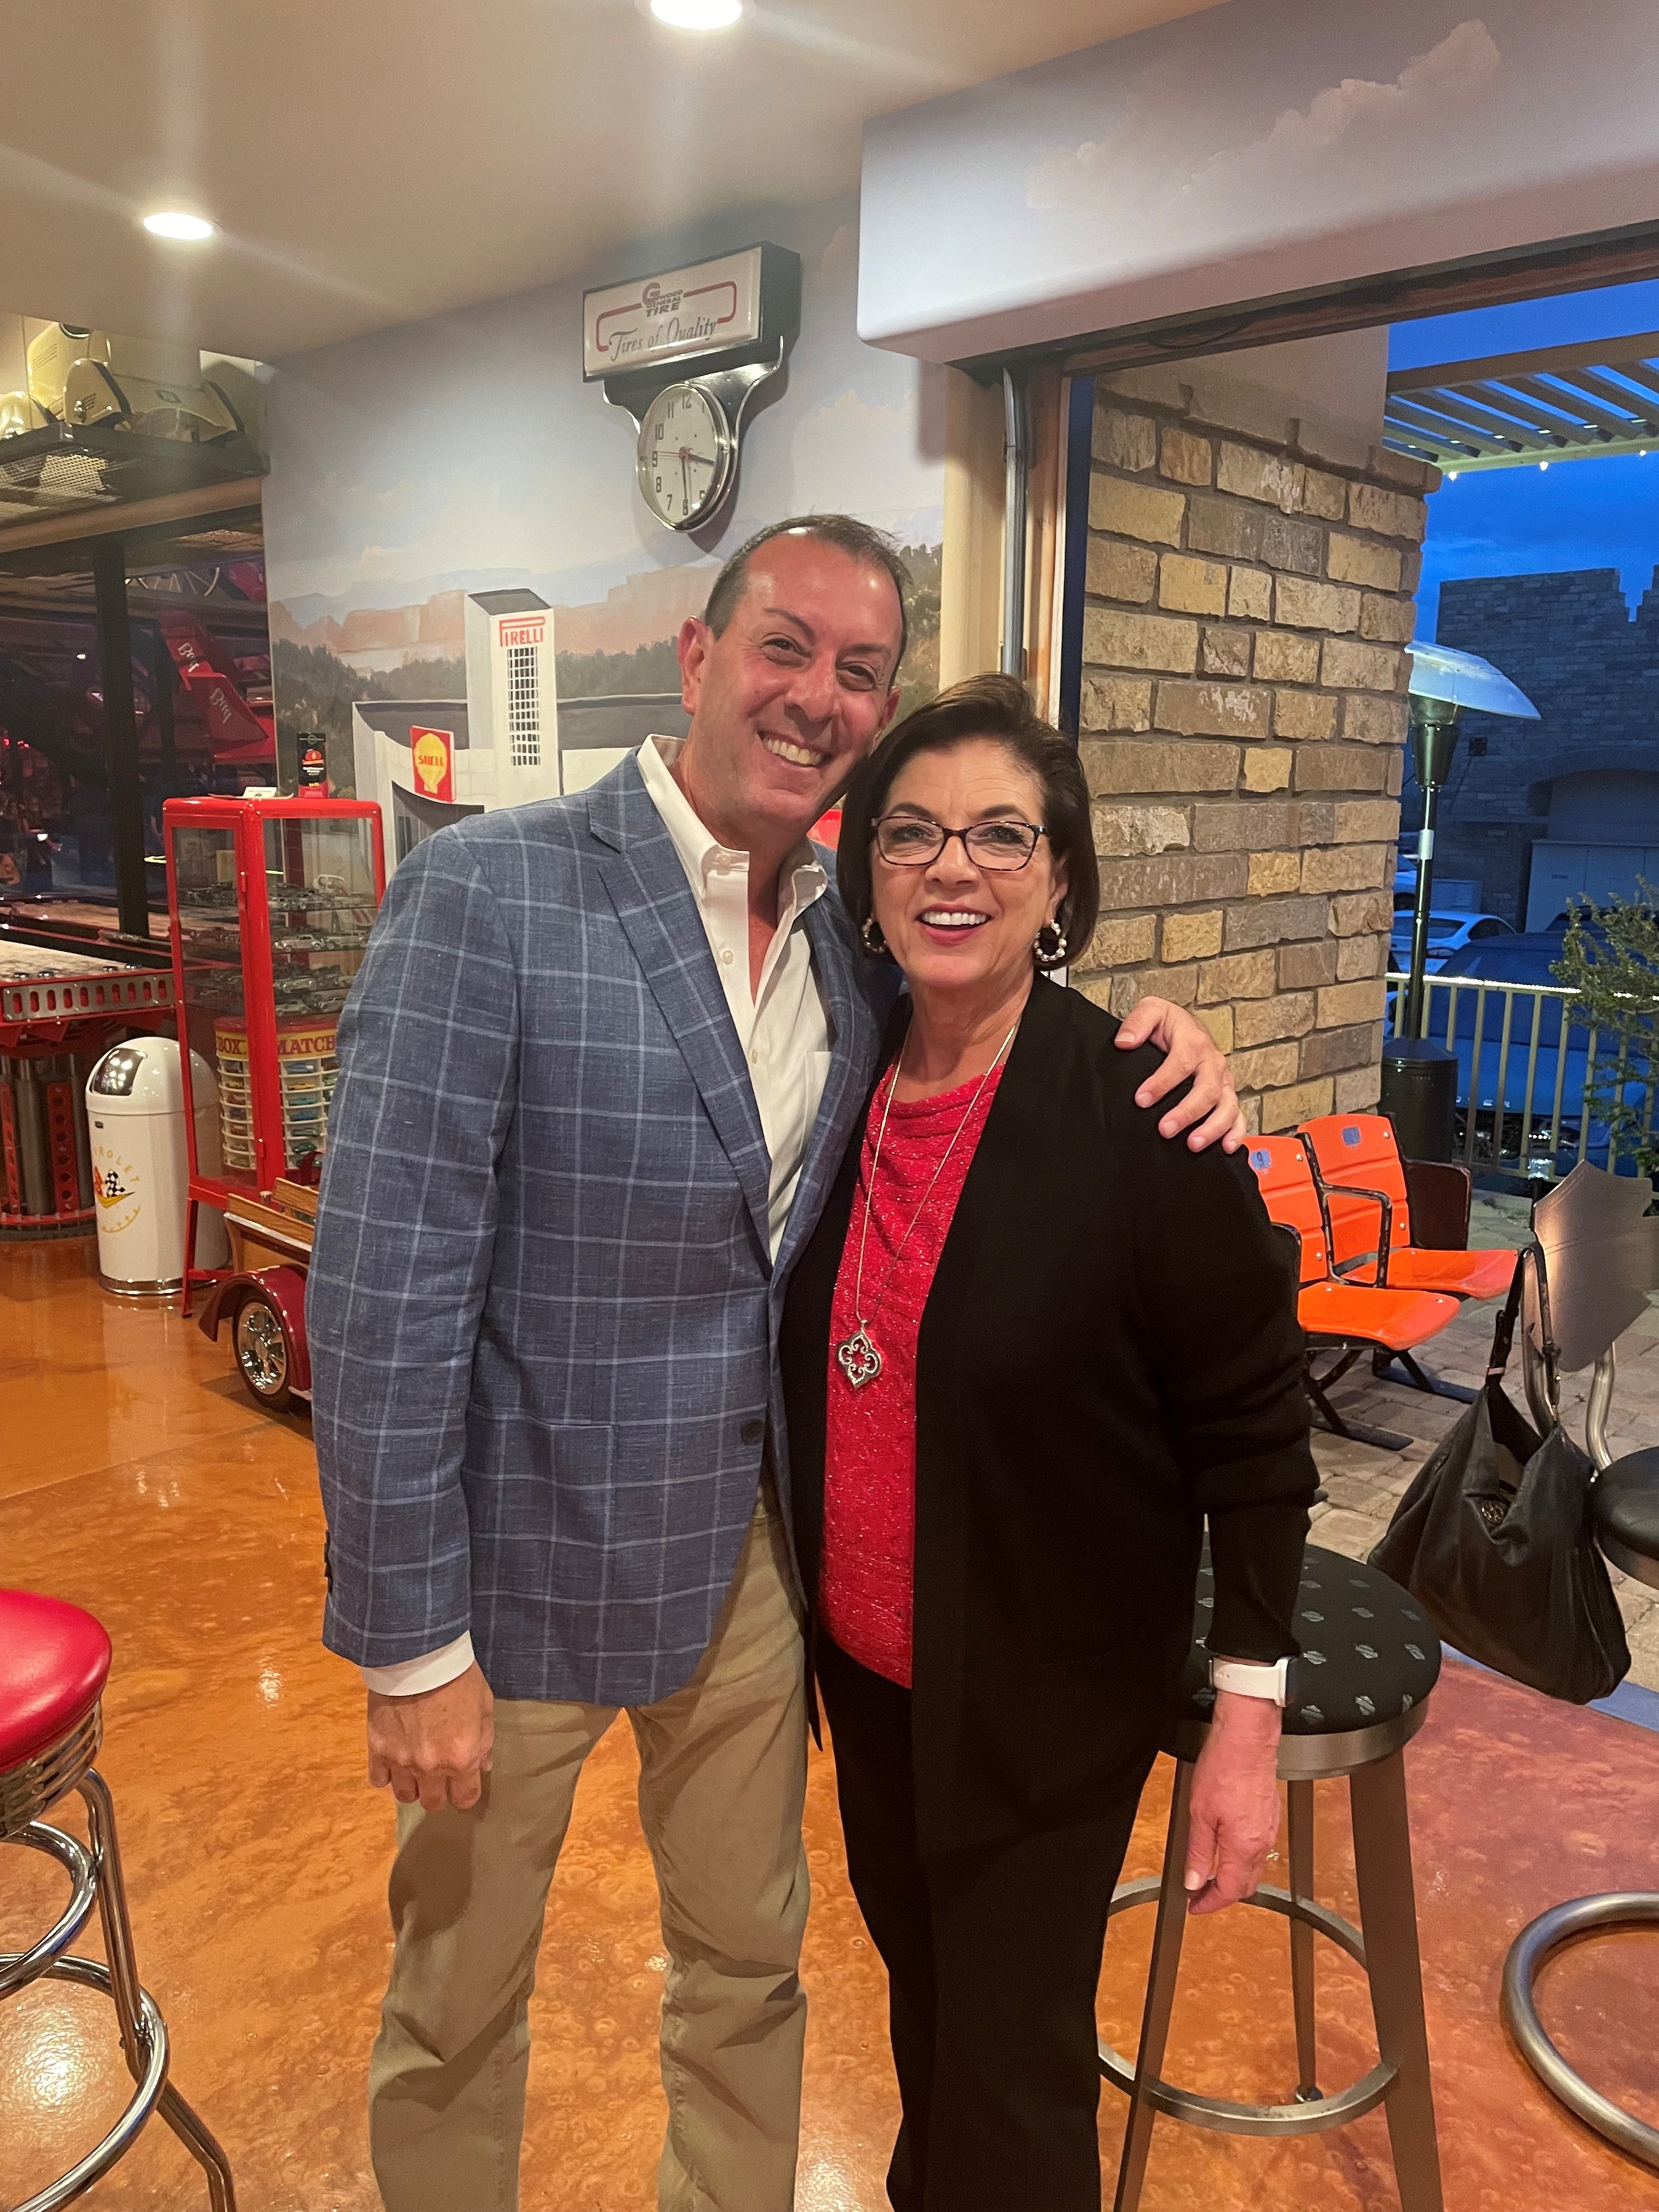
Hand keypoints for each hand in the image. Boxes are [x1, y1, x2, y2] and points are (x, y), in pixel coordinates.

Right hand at [367, 1661, 494, 1812]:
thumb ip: (484, 1742)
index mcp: (461, 1759)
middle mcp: (431, 1768)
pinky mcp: (377, 1749)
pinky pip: (378, 1779)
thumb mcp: (484, 1706)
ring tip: (415, 1768)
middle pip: (433, 1803)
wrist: (419, 1655)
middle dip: (439, 1793)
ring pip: (405, 1796)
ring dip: (412, 1786)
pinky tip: (393, 1759)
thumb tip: (482, 1766)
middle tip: (439, 1775)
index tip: (463, 1784)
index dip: (465, 1793)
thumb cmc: (458, 1677)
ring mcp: (401, 1761)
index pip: (465, 1799)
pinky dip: (386, 1774)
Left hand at [1116, 996, 1245, 1153]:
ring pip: (1227, 1106)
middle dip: (1187, 1112)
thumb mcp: (1151, 1011)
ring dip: (1212, 1128)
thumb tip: (1125, 1042)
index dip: (1162, 1082)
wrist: (1184, 1030)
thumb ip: (1138, 1022)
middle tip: (1165, 1129)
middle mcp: (1213, 1063)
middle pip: (1207, 1090)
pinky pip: (1238, 1117)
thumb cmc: (1167, 1025)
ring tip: (1192, 1144)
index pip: (1181, 1062)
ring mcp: (1223, 1081)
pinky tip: (1225, 1148)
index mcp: (1194, 1041)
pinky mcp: (1228, 1096)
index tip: (1142, 1099)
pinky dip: (1236, 1133)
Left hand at [1184, 1688, 1281, 1914]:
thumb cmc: (1224, 1768)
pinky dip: (1243, 1857)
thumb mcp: (1199, 1814)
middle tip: (1201, 1894)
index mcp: (1244, 1847)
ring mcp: (1269, 1829)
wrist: (1246, 1740)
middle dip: (1224, 1894)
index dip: (1210, 1903)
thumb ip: (1198, 1852)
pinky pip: (1259, 1848)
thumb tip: (1194, 1881)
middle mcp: (1262, 1843)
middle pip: (1247, 1885)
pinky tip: (1228, 1847)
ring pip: (1255, 1867)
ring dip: (1234, 1876)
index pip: (1230, 1891)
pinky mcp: (1270, 1815)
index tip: (1195, 1907)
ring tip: (1211, 1873)